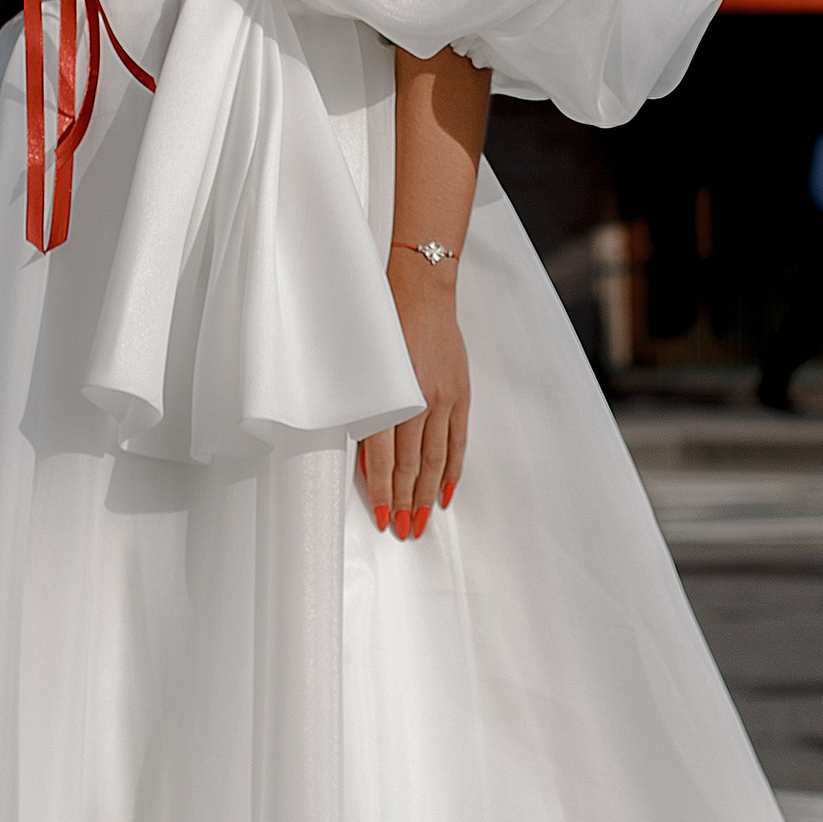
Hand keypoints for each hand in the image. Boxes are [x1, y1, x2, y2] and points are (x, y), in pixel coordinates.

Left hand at [357, 265, 468, 542]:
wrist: (421, 291)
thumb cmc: (382, 322)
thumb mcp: (363, 364)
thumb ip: (363, 407)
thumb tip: (363, 454)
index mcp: (388, 396)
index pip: (384, 459)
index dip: (383, 492)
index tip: (382, 517)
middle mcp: (417, 401)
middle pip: (411, 466)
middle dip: (405, 502)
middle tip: (402, 530)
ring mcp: (442, 399)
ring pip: (435, 460)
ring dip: (426, 495)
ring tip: (421, 521)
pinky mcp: (459, 394)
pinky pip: (457, 440)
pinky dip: (451, 470)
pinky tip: (445, 492)